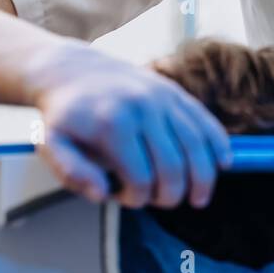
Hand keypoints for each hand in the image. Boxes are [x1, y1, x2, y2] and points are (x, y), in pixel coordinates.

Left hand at [26, 41, 231, 207]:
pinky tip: (222, 164)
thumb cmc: (64, 115)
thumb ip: (71, 173)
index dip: (137, 198)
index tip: (124, 197)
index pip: (141, 178)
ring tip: (199, 198)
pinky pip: (206, 122)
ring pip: (197, 146)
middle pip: (174, 166)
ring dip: (203, 179)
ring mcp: (163, 98)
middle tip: (161, 201)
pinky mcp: (175, 93)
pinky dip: (218, 145)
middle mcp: (143, 108)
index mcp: (113, 124)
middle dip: (171, 194)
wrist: (72, 70)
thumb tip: (102, 194)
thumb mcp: (51, 144)